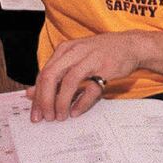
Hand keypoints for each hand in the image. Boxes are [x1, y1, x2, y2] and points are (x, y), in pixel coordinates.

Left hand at [27, 32, 145, 121]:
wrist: (131, 45)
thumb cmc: (102, 53)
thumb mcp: (75, 59)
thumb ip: (55, 74)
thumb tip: (30, 93)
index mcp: (65, 49)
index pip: (43, 73)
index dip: (37, 96)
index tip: (36, 112)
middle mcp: (76, 52)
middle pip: (51, 76)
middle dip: (45, 100)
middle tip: (45, 116)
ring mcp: (92, 59)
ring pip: (68, 82)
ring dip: (61, 102)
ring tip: (60, 116)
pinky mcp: (107, 69)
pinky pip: (91, 88)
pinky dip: (82, 102)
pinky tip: (76, 111)